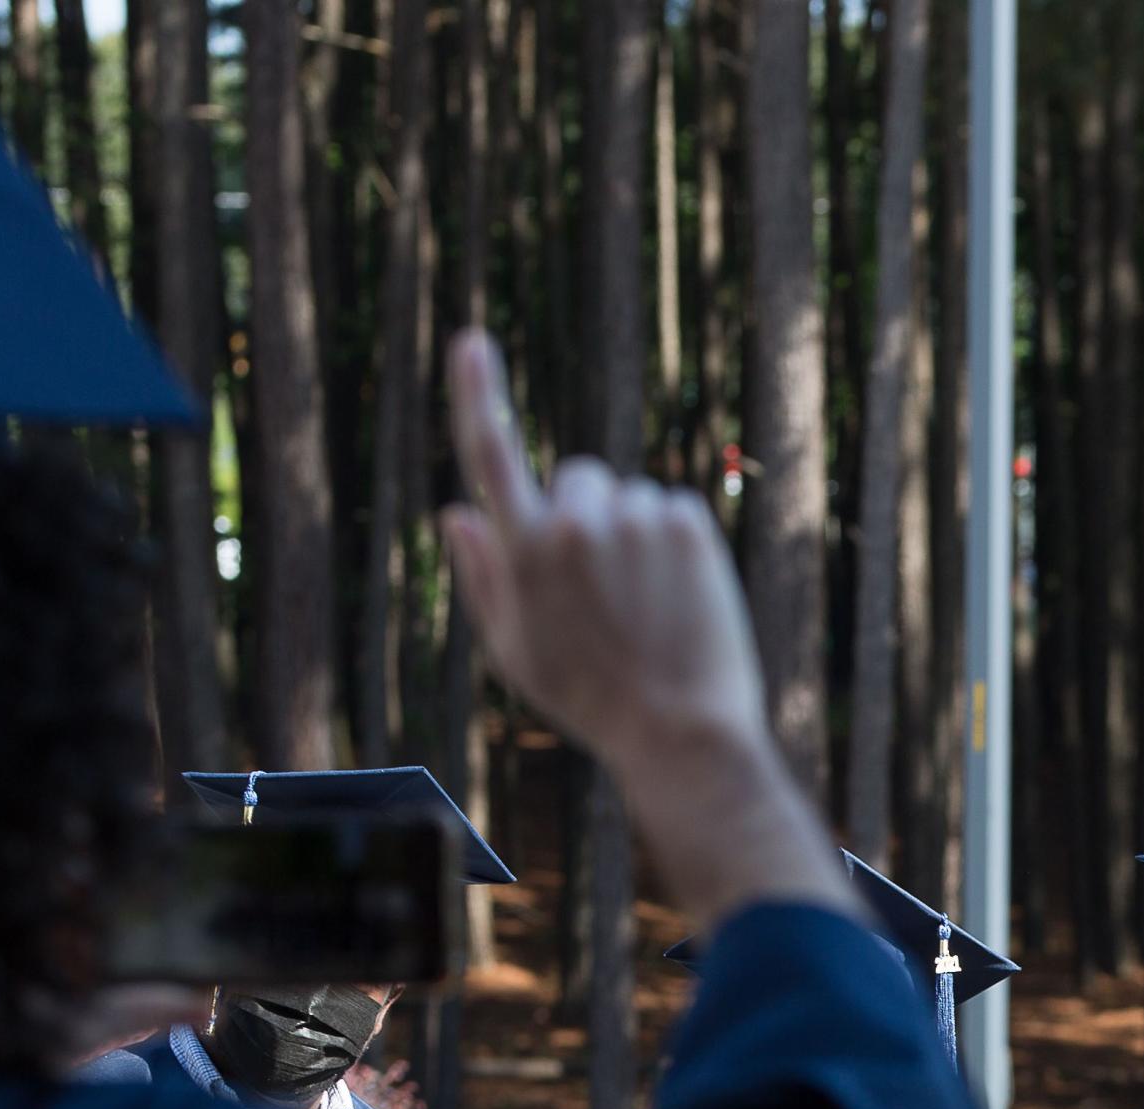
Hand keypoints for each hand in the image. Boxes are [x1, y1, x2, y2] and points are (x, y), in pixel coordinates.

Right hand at [435, 331, 843, 923]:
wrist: (681, 731)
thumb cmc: (590, 700)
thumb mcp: (514, 651)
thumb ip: (480, 576)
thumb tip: (457, 510)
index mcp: (522, 552)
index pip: (491, 451)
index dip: (479, 392)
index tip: (472, 341)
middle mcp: (575, 524)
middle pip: (575, 477)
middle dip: (583, 511)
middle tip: (603, 590)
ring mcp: (634, 519)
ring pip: (628, 499)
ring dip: (633, 536)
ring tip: (646, 607)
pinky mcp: (686, 522)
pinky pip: (670, 509)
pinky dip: (673, 543)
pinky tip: (677, 599)